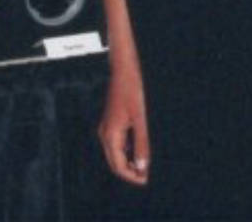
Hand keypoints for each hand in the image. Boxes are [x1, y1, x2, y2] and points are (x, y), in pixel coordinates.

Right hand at [98, 69, 150, 184]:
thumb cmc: (132, 92)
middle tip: (146, 176)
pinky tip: (138, 152)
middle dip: (129, 172)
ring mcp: (106, 128)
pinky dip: (126, 153)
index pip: (118, 166)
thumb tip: (143, 167)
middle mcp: (105, 134)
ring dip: (127, 163)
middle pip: (114, 163)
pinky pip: (116, 145)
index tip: (146, 180)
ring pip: (114, 155)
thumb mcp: (140, 120)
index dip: (131, 176)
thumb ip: (141, 145)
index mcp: (111, 135)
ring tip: (144, 166)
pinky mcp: (110, 123)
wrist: (123, 71)